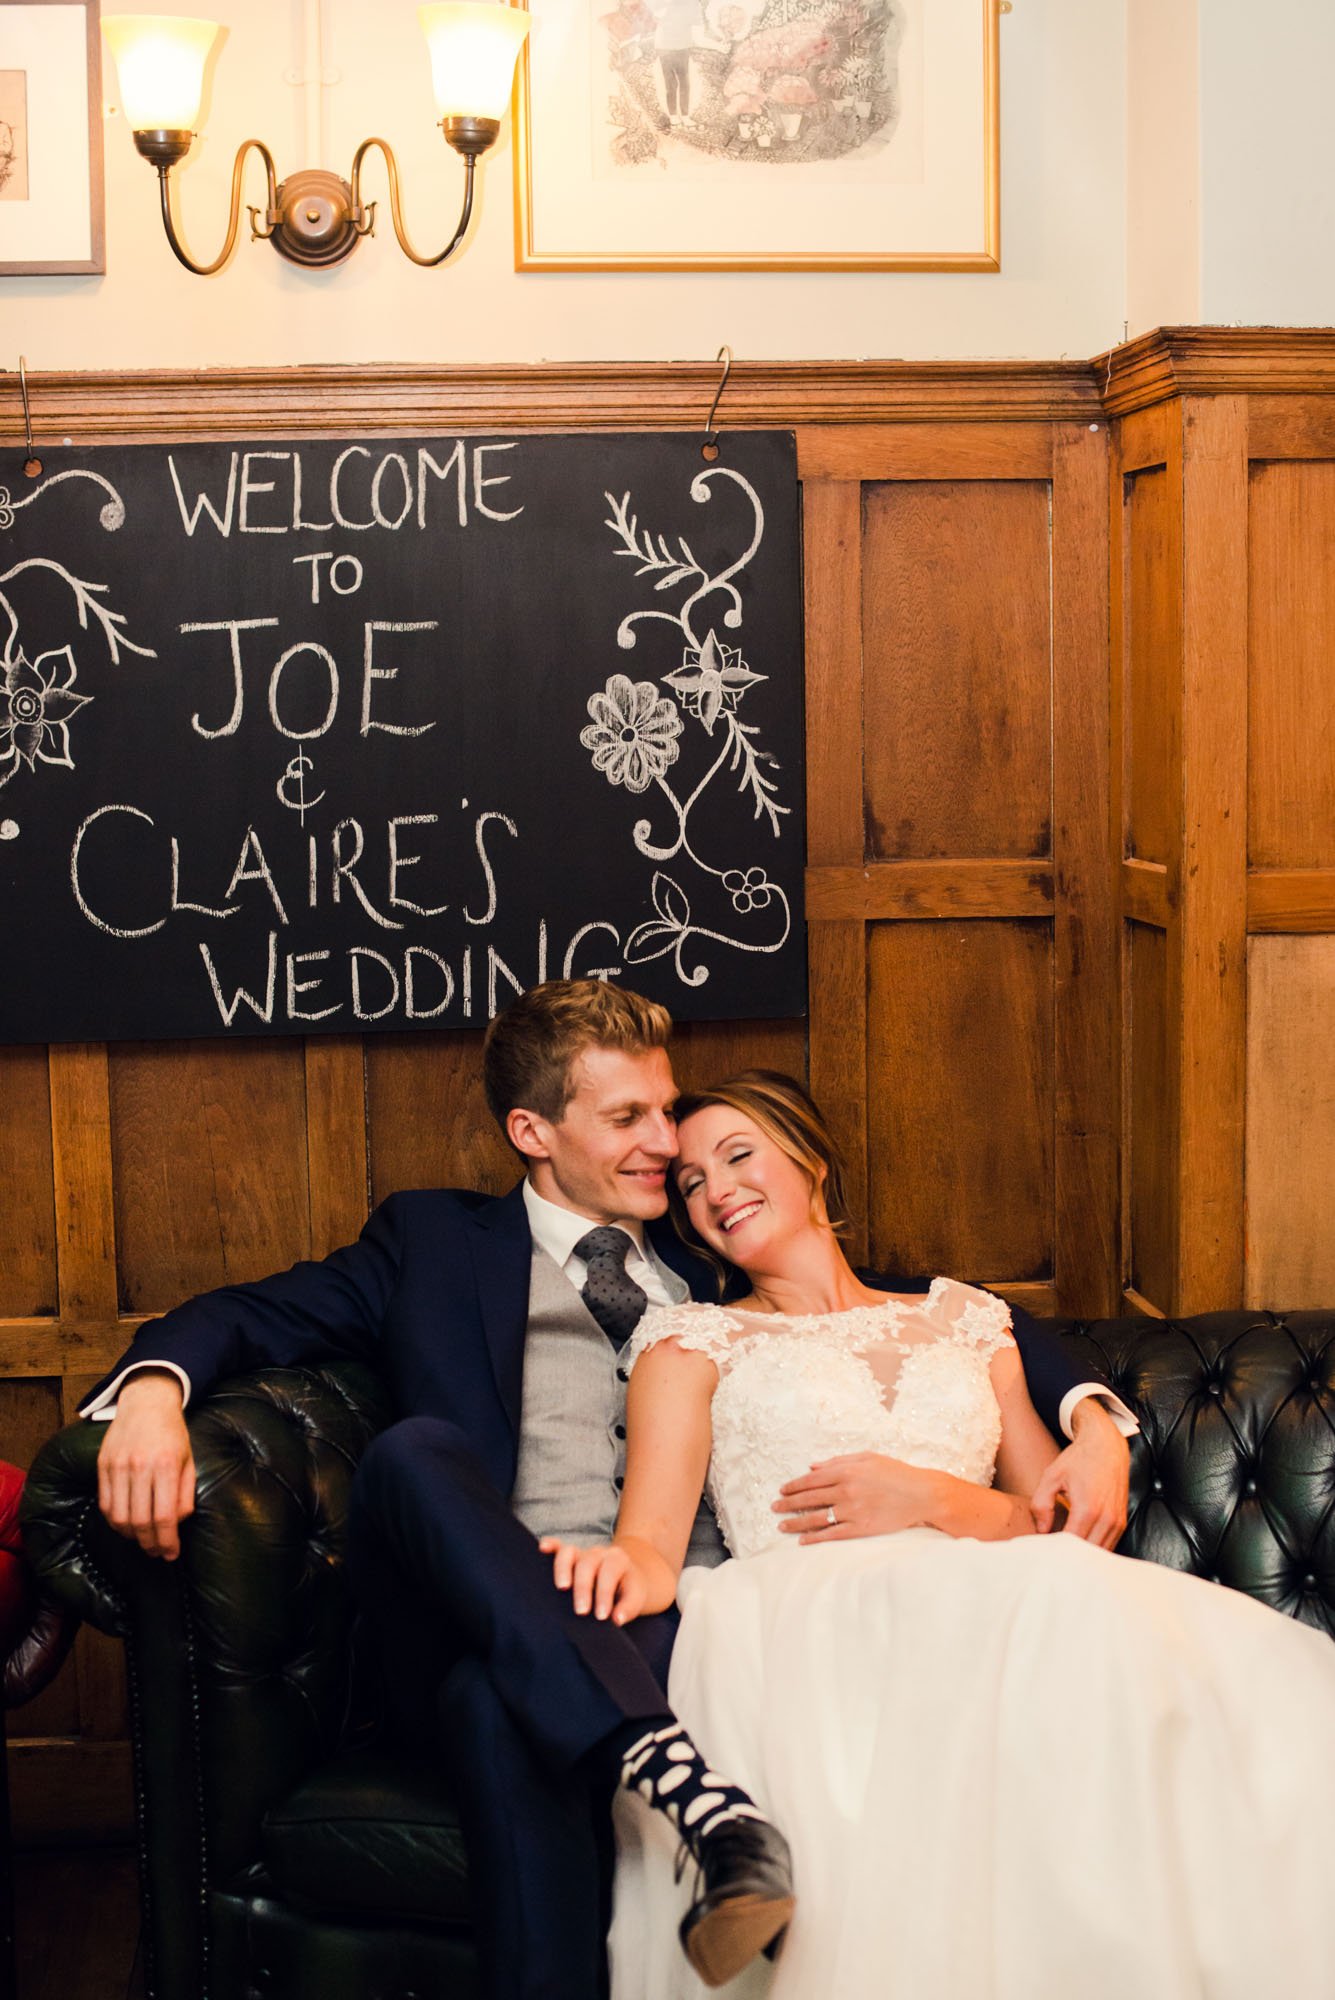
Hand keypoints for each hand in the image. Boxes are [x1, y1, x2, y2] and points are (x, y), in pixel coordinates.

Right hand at [96, 1370, 194, 1560]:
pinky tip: (126, 1524)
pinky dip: (114, 1521)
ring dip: (131, 1536)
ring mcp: (118, 1465)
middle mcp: (140, 1466)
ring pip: (119, 1517)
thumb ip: (185, 1493)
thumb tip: (177, 1524)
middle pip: (140, 1521)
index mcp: (167, 1465)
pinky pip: (105, 1504)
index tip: (171, 1554)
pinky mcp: (102, 1464)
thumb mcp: (189, 1460)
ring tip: (142, 1539)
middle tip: (157, 1552)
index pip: (165, 1516)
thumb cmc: (173, 1433)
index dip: (167, 1541)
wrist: (147, 1401)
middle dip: (150, 1543)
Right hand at [540, 1537, 647, 1624]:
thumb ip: (628, 1608)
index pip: (609, 1574)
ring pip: (569, 1553)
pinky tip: (543, 1548)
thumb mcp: (637, 1598)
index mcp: (617, 1560)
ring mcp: (582, 1553)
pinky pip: (559, 1547)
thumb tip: (617, 1619)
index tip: (601, 1616)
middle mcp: (598, 1553)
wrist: (628, 1576)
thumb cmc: (629, 1590)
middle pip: (587, 1564)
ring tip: (562, 1587)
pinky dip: (551, 1546)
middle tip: (581, 1612)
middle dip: (583, 1588)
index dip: (604, 1595)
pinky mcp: (570, 1557)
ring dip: (563, 1569)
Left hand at [773, 1453, 930, 1542]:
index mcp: (847, 1471)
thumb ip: (838, 1461)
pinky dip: (815, 1537)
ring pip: (817, 1518)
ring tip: (781, 1525)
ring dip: (796, 1522)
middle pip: (809, 1498)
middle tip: (774, 1507)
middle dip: (789, 1503)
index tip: (782, 1490)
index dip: (794, 1485)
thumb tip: (813, 1466)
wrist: (921, 1494)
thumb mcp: (867, 1457)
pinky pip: (832, 1534)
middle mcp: (846, 1490)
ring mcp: (853, 1510)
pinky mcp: (861, 1528)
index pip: (811, 1479)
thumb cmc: (895, 1472)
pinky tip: (802, 1540)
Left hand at [1029, 1399, 1128, 1547]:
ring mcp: (1116, 1522)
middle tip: (1050, 1557)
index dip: (1054, 1553)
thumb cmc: (1078, 1459)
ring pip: (1099, 1553)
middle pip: (1086, 1555)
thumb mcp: (1051, 1477)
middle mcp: (1106, 1519)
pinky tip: (1078, 1548)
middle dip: (1068, 1559)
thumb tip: (1042, 1531)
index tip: (1041, 1552)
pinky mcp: (1121, 1522)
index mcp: (1087, 1509)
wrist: (1106, 1445)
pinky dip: (1093, 1550)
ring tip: (1062, 1554)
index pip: (1070, 1545)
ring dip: (1082, 1557)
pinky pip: (1108, 1545)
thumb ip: (1041, 1505)